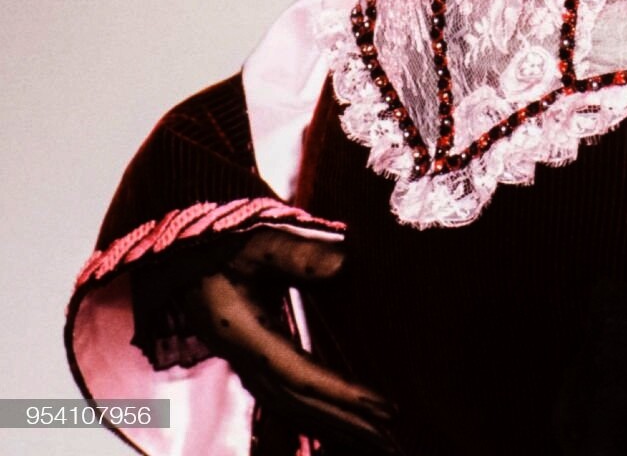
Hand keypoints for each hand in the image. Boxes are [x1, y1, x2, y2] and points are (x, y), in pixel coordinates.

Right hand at [181, 227, 401, 450]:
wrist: (182, 251)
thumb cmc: (222, 242)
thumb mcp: (256, 240)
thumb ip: (296, 252)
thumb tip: (345, 262)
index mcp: (246, 335)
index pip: (302, 376)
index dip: (344, 395)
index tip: (385, 408)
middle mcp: (246, 359)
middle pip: (302, 404)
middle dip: (349, 423)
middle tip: (395, 440)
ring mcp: (247, 362)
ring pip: (295, 407)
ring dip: (336, 424)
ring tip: (377, 439)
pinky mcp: (253, 358)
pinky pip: (288, 397)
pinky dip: (317, 412)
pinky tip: (341, 419)